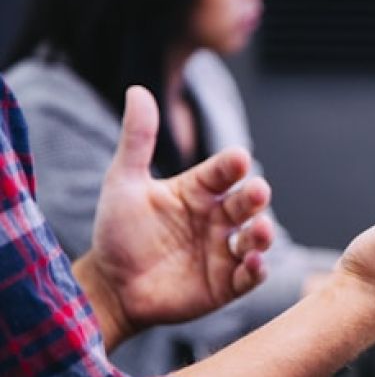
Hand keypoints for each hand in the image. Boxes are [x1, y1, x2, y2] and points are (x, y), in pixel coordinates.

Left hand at [76, 86, 273, 347]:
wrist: (111, 286)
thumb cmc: (118, 232)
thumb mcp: (124, 182)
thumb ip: (137, 139)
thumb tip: (138, 90)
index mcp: (198, 191)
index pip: (222, 172)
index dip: (231, 166)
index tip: (238, 158)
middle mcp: (217, 218)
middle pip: (245, 204)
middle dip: (255, 197)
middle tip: (257, 191)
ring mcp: (224, 251)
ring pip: (255, 238)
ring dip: (263, 234)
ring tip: (260, 230)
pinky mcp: (226, 284)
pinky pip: (249, 276)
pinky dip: (256, 270)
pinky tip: (253, 263)